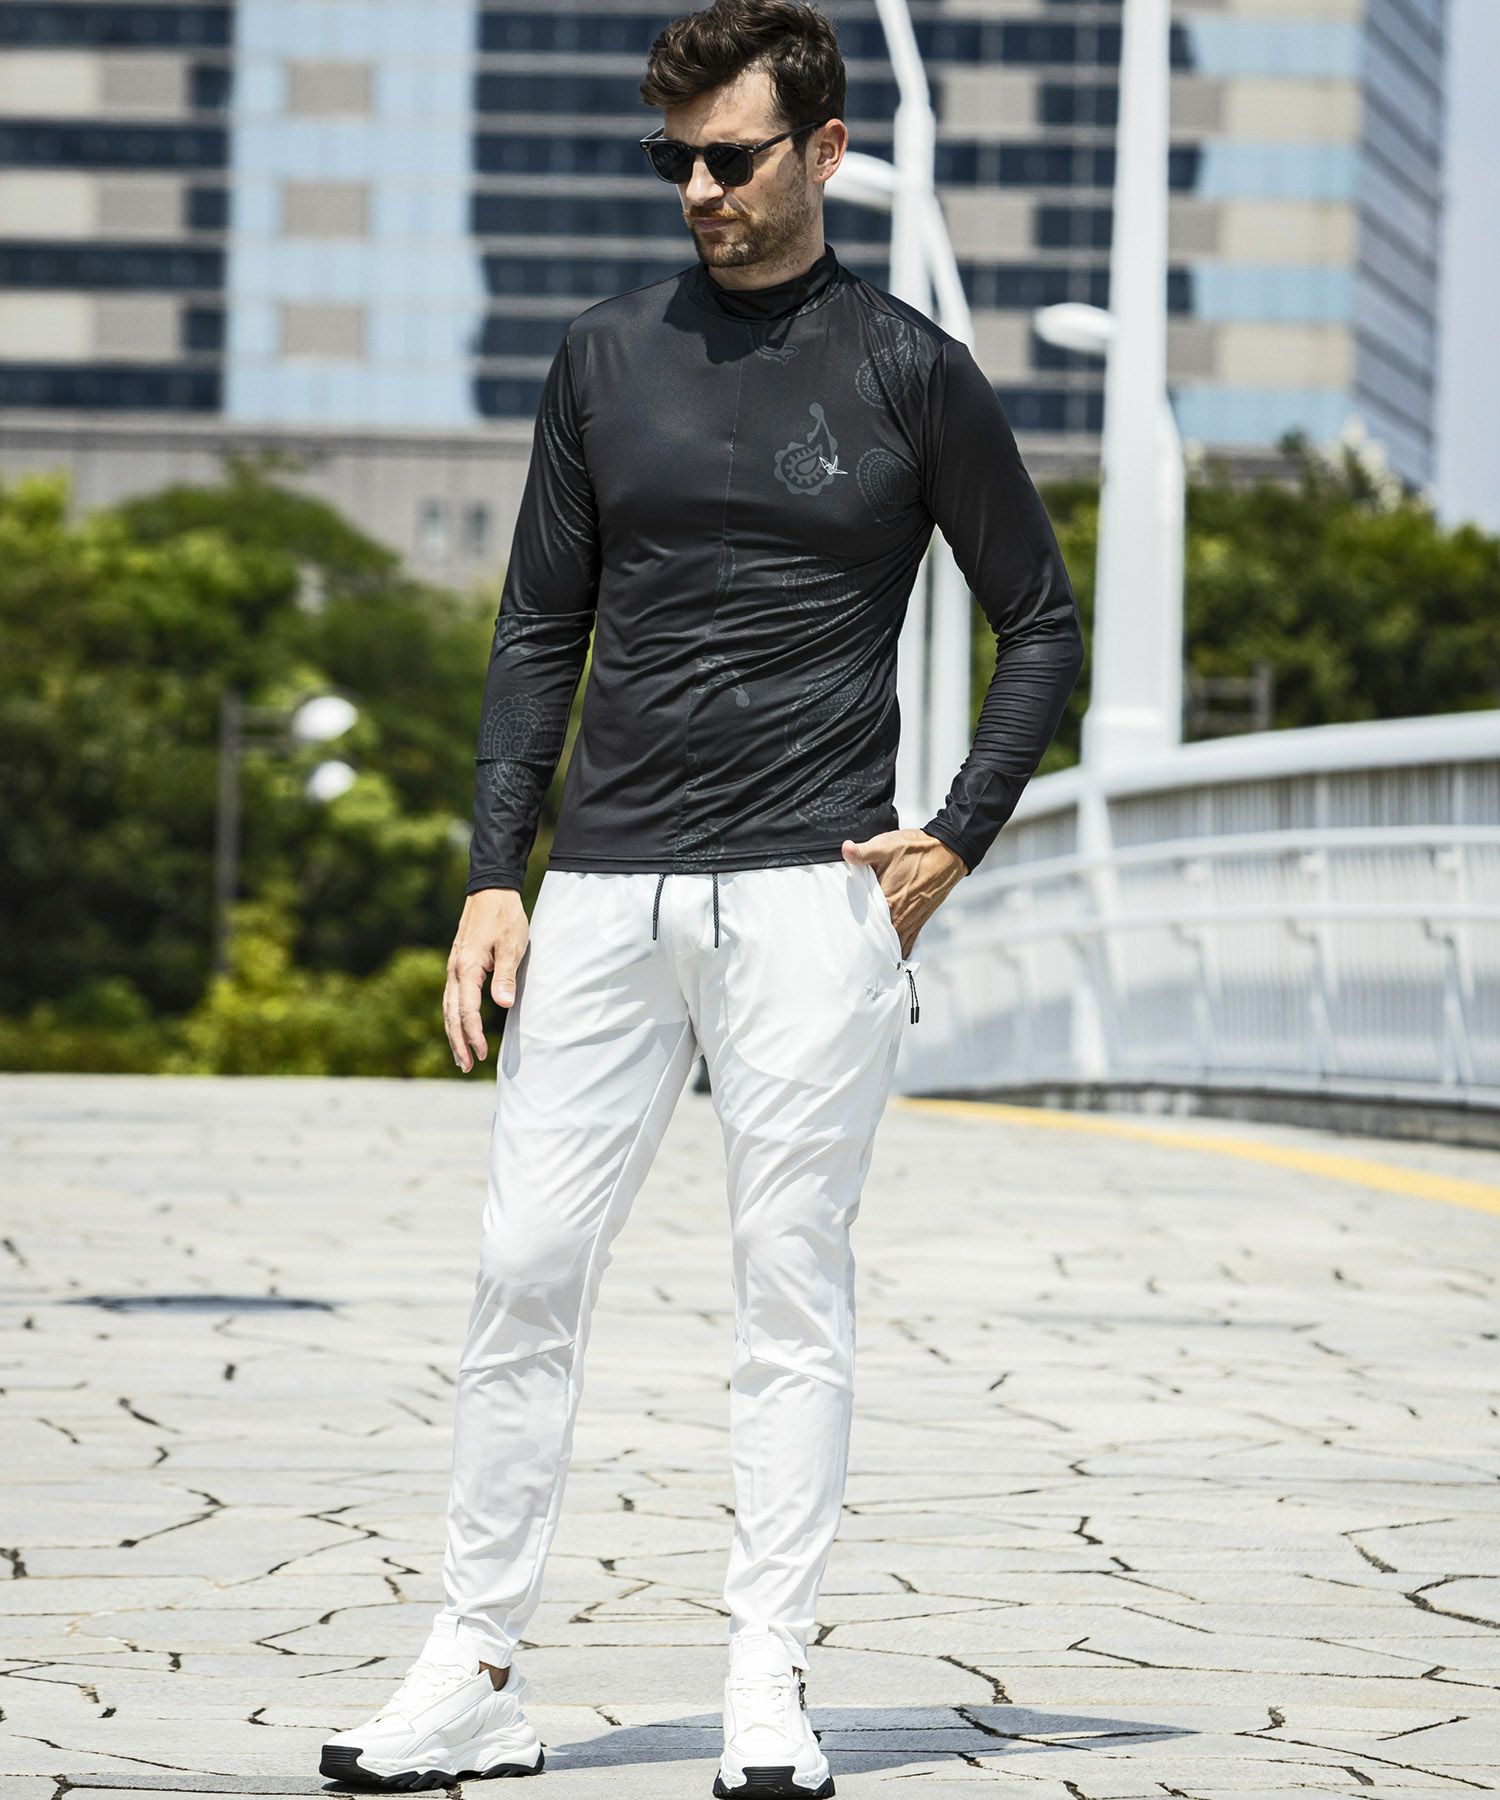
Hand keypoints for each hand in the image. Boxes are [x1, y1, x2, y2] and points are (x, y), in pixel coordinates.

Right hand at [444, 888, 529, 1071]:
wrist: (491, 891)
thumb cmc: (505, 918)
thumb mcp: (511, 946)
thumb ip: (505, 976)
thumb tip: (502, 1004)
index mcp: (467, 967)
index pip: (467, 1010)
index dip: (474, 1035)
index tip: (483, 1054)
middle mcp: (454, 970)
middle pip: (451, 1014)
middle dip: (458, 1042)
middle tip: (466, 1066)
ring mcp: (453, 967)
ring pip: (448, 1007)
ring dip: (453, 1033)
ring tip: (460, 1056)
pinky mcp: (458, 963)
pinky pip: (451, 997)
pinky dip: (453, 1016)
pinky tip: (459, 1026)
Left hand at [841, 830, 967, 958]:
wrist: (947, 853)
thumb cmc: (916, 849)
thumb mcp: (886, 846)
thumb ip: (862, 852)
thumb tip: (845, 849)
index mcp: (887, 900)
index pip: (861, 922)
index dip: (849, 927)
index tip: (840, 930)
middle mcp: (899, 916)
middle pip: (875, 938)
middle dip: (862, 943)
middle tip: (849, 949)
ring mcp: (910, 921)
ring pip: (891, 945)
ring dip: (879, 949)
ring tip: (864, 956)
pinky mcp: (920, 922)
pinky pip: (907, 944)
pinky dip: (897, 951)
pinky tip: (888, 957)